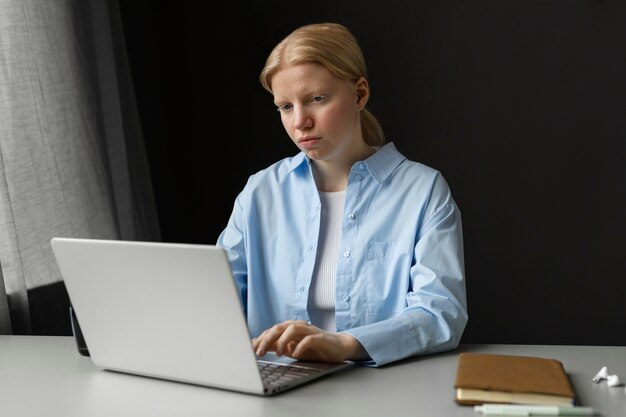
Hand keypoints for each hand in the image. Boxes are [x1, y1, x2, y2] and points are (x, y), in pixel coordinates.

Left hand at [251, 320, 368, 362]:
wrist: (338, 347)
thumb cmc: (313, 348)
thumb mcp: (291, 349)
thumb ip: (276, 346)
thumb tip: (257, 346)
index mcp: (289, 328)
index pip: (271, 331)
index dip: (260, 340)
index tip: (249, 350)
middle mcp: (298, 326)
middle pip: (279, 328)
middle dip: (267, 340)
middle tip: (259, 353)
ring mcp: (309, 330)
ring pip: (292, 329)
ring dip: (283, 341)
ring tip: (279, 353)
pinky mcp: (320, 337)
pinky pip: (309, 339)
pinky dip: (300, 345)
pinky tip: (295, 354)